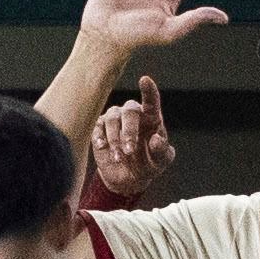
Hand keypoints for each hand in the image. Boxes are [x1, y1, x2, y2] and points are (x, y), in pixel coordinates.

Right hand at [89, 73, 175, 206]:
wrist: (129, 178)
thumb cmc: (149, 164)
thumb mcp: (161, 161)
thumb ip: (162, 150)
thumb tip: (156, 139)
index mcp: (151, 117)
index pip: (152, 99)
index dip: (148, 90)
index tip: (144, 80)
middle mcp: (133, 114)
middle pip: (129, 110)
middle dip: (129, 130)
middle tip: (130, 150)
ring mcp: (115, 120)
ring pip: (112, 118)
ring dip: (114, 139)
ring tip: (118, 158)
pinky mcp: (100, 128)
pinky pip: (97, 126)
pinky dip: (100, 137)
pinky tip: (103, 147)